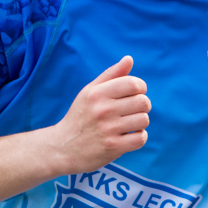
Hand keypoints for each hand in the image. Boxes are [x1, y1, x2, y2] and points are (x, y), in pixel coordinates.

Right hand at [47, 56, 150, 173]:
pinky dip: (139, 137)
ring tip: (129, 124)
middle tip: (132, 110)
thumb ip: (111, 75)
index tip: (135, 93)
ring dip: (140, 122)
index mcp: (97, 94)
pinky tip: (129, 136)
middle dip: (142, 106)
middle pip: (143, 102)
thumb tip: (129, 59)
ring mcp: (108, 129)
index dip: (140, 88)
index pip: (133, 84)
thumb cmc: (81, 116)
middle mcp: (102, 110)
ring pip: (144, 120)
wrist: (63, 148)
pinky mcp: (113, 147)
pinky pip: (141, 138)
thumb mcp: (90, 92)